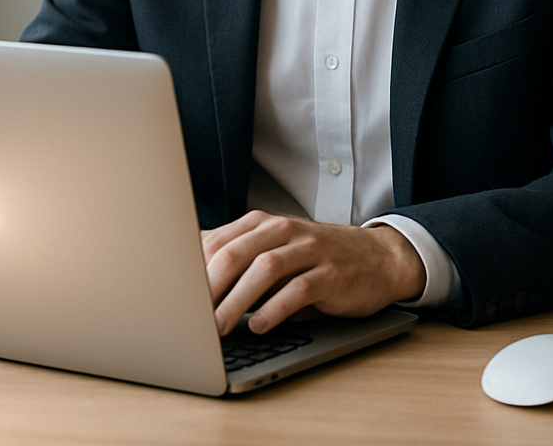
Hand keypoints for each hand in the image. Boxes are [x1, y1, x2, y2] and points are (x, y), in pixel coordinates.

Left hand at [201, 211, 425, 335]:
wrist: (377, 259)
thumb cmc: (315, 260)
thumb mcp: (274, 252)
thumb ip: (236, 259)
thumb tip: (185, 278)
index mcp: (263, 225)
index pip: (217, 242)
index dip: (192, 271)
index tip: (174, 298)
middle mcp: (284, 231)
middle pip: (237, 252)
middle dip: (209, 286)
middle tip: (189, 317)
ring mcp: (310, 250)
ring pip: (265, 269)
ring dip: (237, 300)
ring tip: (219, 328)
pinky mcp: (331, 274)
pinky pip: (299, 289)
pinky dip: (276, 308)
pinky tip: (261, 326)